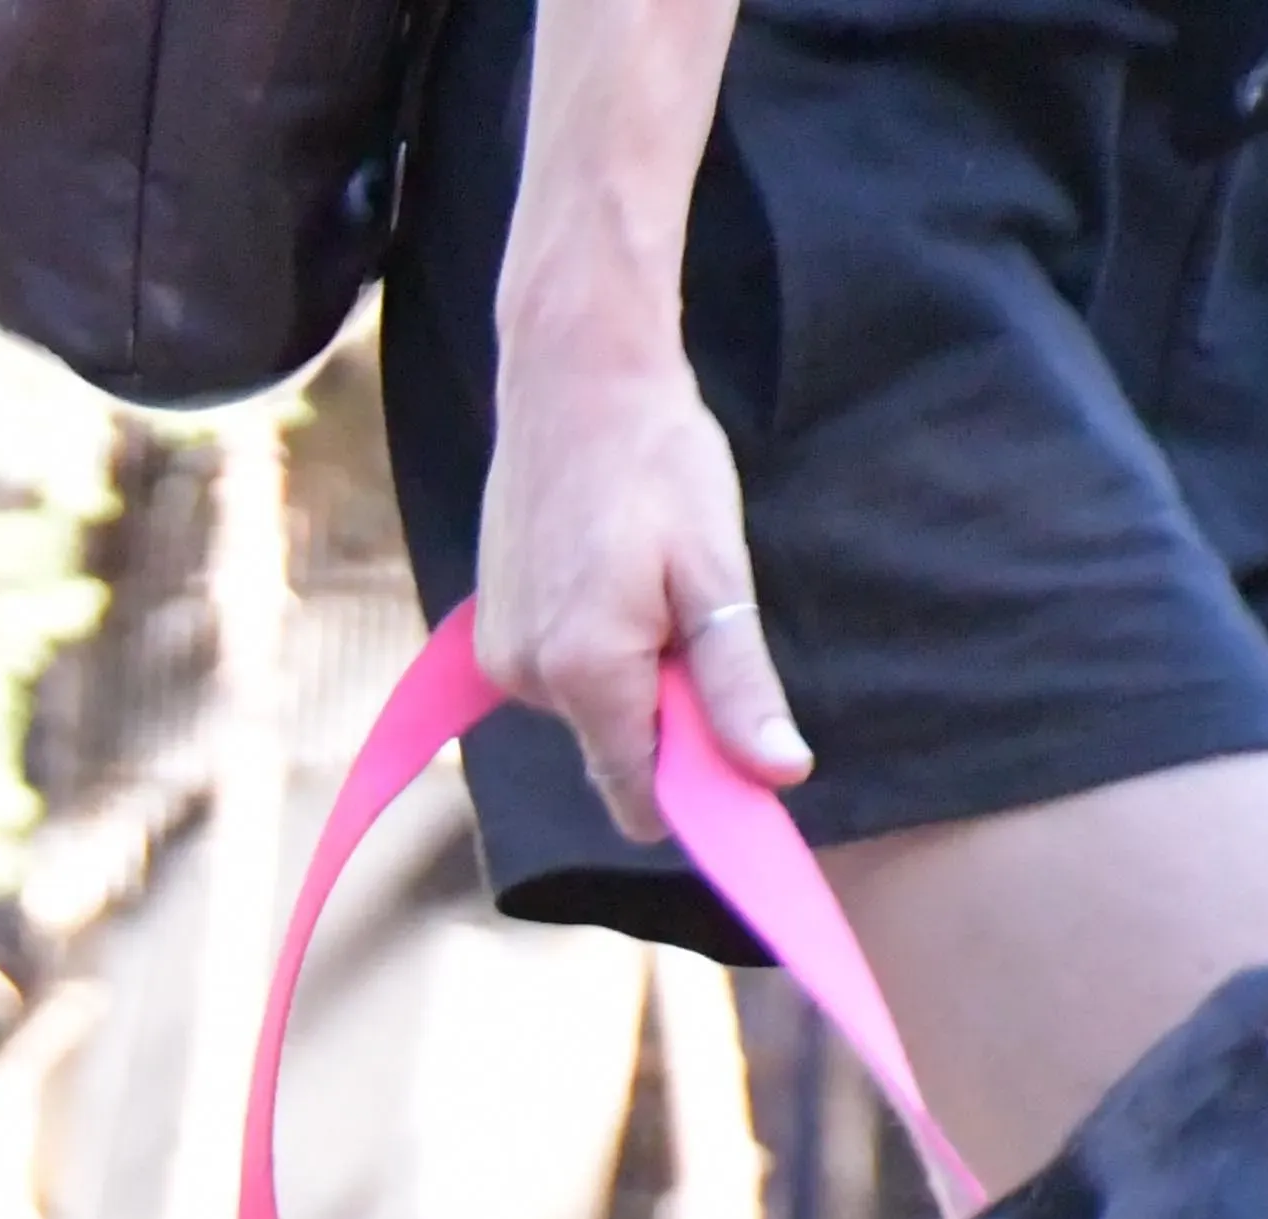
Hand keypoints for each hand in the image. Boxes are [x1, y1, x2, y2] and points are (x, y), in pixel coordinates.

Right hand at [472, 333, 810, 842]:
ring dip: (629, 673)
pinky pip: (559, 676)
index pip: (639, 794)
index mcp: (587, 673)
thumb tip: (778, 774)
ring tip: (644, 580)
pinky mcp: (489, 631)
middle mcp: (529, 679)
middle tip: (689, 616)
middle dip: (664, 712)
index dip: (696, 791)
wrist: (574, 377)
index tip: (738, 753)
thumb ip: (737, 685)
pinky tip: (607, 575)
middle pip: (617, 751)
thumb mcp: (717, 573)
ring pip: (590, 712)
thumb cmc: (657, 460)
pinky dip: (594, 649)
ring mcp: (501, 656)